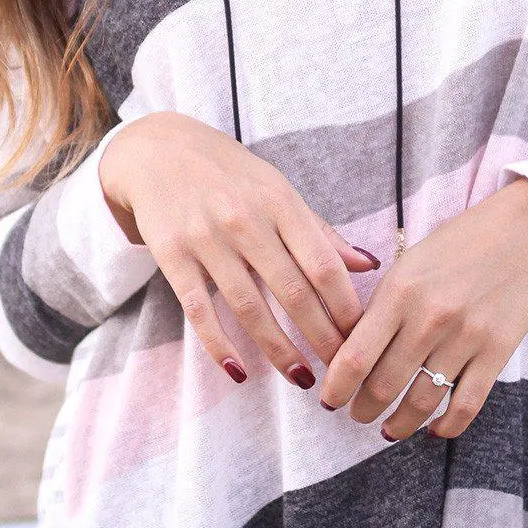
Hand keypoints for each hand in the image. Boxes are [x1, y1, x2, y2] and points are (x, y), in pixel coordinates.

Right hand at [98, 113, 378, 388]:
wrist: (158, 149)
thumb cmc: (230, 174)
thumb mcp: (277, 189)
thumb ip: (320, 231)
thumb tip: (369, 264)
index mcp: (279, 202)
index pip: (322, 264)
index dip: (346, 306)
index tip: (361, 337)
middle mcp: (245, 220)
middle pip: (292, 292)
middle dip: (321, 337)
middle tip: (341, 371)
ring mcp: (206, 238)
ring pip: (249, 308)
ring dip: (279, 350)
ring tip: (302, 378)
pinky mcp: (172, 255)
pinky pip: (199, 309)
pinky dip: (218, 345)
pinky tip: (239, 372)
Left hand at [318, 179, 527, 438]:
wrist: (521, 233)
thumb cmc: (456, 247)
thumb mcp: (408, 264)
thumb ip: (380, 307)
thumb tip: (349, 355)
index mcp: (400, 291)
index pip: (355, 356)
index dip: (336, 388)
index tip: (329, 400)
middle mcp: (430, 317)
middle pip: (384, 386)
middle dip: (362, 409)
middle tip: (357, 414)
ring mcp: (466, 337)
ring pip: (422, 402)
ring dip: (399, 424)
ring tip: (388, 429)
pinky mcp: (497, 352)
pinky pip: (466, 404)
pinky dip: (446, 426)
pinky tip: (433, 429)